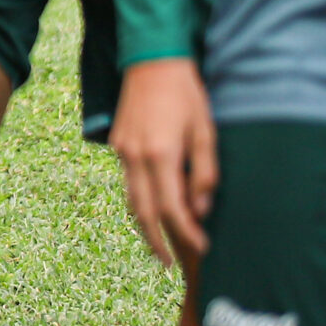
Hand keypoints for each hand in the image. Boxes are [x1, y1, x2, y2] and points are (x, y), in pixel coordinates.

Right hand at [112, 57, 215, 266]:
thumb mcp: (206, 133)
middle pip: (144, 212)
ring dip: (145, 225)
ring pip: (131, 199)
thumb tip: (201, 208)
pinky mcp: (118, 144)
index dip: (187, 234)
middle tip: (169, 264)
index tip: (202, 248)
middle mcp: (136, 157)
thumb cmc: (187, 95)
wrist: (151, 61)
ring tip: (159, 245)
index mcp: (161, 155)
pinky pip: (128, 181)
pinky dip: (140, 201)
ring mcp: (123, 151)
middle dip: (157, 242)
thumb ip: (205, 173)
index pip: (173, 209)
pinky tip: (153, 208)